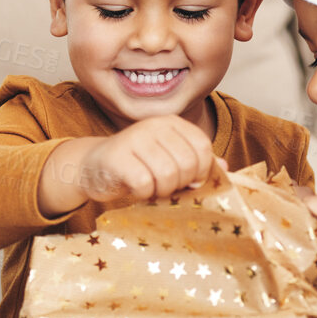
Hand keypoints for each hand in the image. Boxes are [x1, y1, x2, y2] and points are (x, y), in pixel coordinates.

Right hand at [48, 116, 222, 211]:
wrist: (92, 166)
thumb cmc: (136, 165)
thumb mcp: (168, 159)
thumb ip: (195, 162)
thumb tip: (225, 167)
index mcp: (171, 123)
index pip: (202, 148)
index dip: (201, 172)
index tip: (188, 181)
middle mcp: (154, 125)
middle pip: (187, 165)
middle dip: (180, 185)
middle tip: (164, 186)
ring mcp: (134, 139)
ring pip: (168, 176)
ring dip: (161, 191)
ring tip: (150, 188)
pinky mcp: (117, 158)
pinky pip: (144, 185)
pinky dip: (143, 194)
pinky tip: (135, 189)